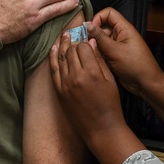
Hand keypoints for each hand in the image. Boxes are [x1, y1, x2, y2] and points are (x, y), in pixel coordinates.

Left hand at [48, 32, 128, 150]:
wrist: (101, 129)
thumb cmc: (111, 105)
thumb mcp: (110, 80)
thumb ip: (100, 60)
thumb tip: (91, 43)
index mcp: (92, 72)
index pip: (83, 47)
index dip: (86, 42)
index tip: (88, 41)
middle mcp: (76, 77)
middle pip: (71, 51)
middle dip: (75, 42)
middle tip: (75, 34)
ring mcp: (65, 84)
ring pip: (61, 58)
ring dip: (63, 46)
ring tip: (64, 35)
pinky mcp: (59, 92)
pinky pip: (53, 70)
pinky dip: (53, 58)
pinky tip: (54, 48)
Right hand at [87, 7, 162, 97]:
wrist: (145, 83)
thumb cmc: (136, 65)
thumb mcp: (115, 50)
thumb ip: (100, 37)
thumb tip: (88, 25)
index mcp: (124, 28)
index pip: (108, 13)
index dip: (98, 18)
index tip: (90, 29)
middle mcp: (120, 35)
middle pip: (103, 27)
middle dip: (94, 34)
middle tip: (87, 44)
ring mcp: (117, 45)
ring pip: (101, 40)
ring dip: (95, 46)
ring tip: (92, 54)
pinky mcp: (114, 55)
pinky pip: (103, 50)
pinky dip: (98, 54)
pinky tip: (96, 61)